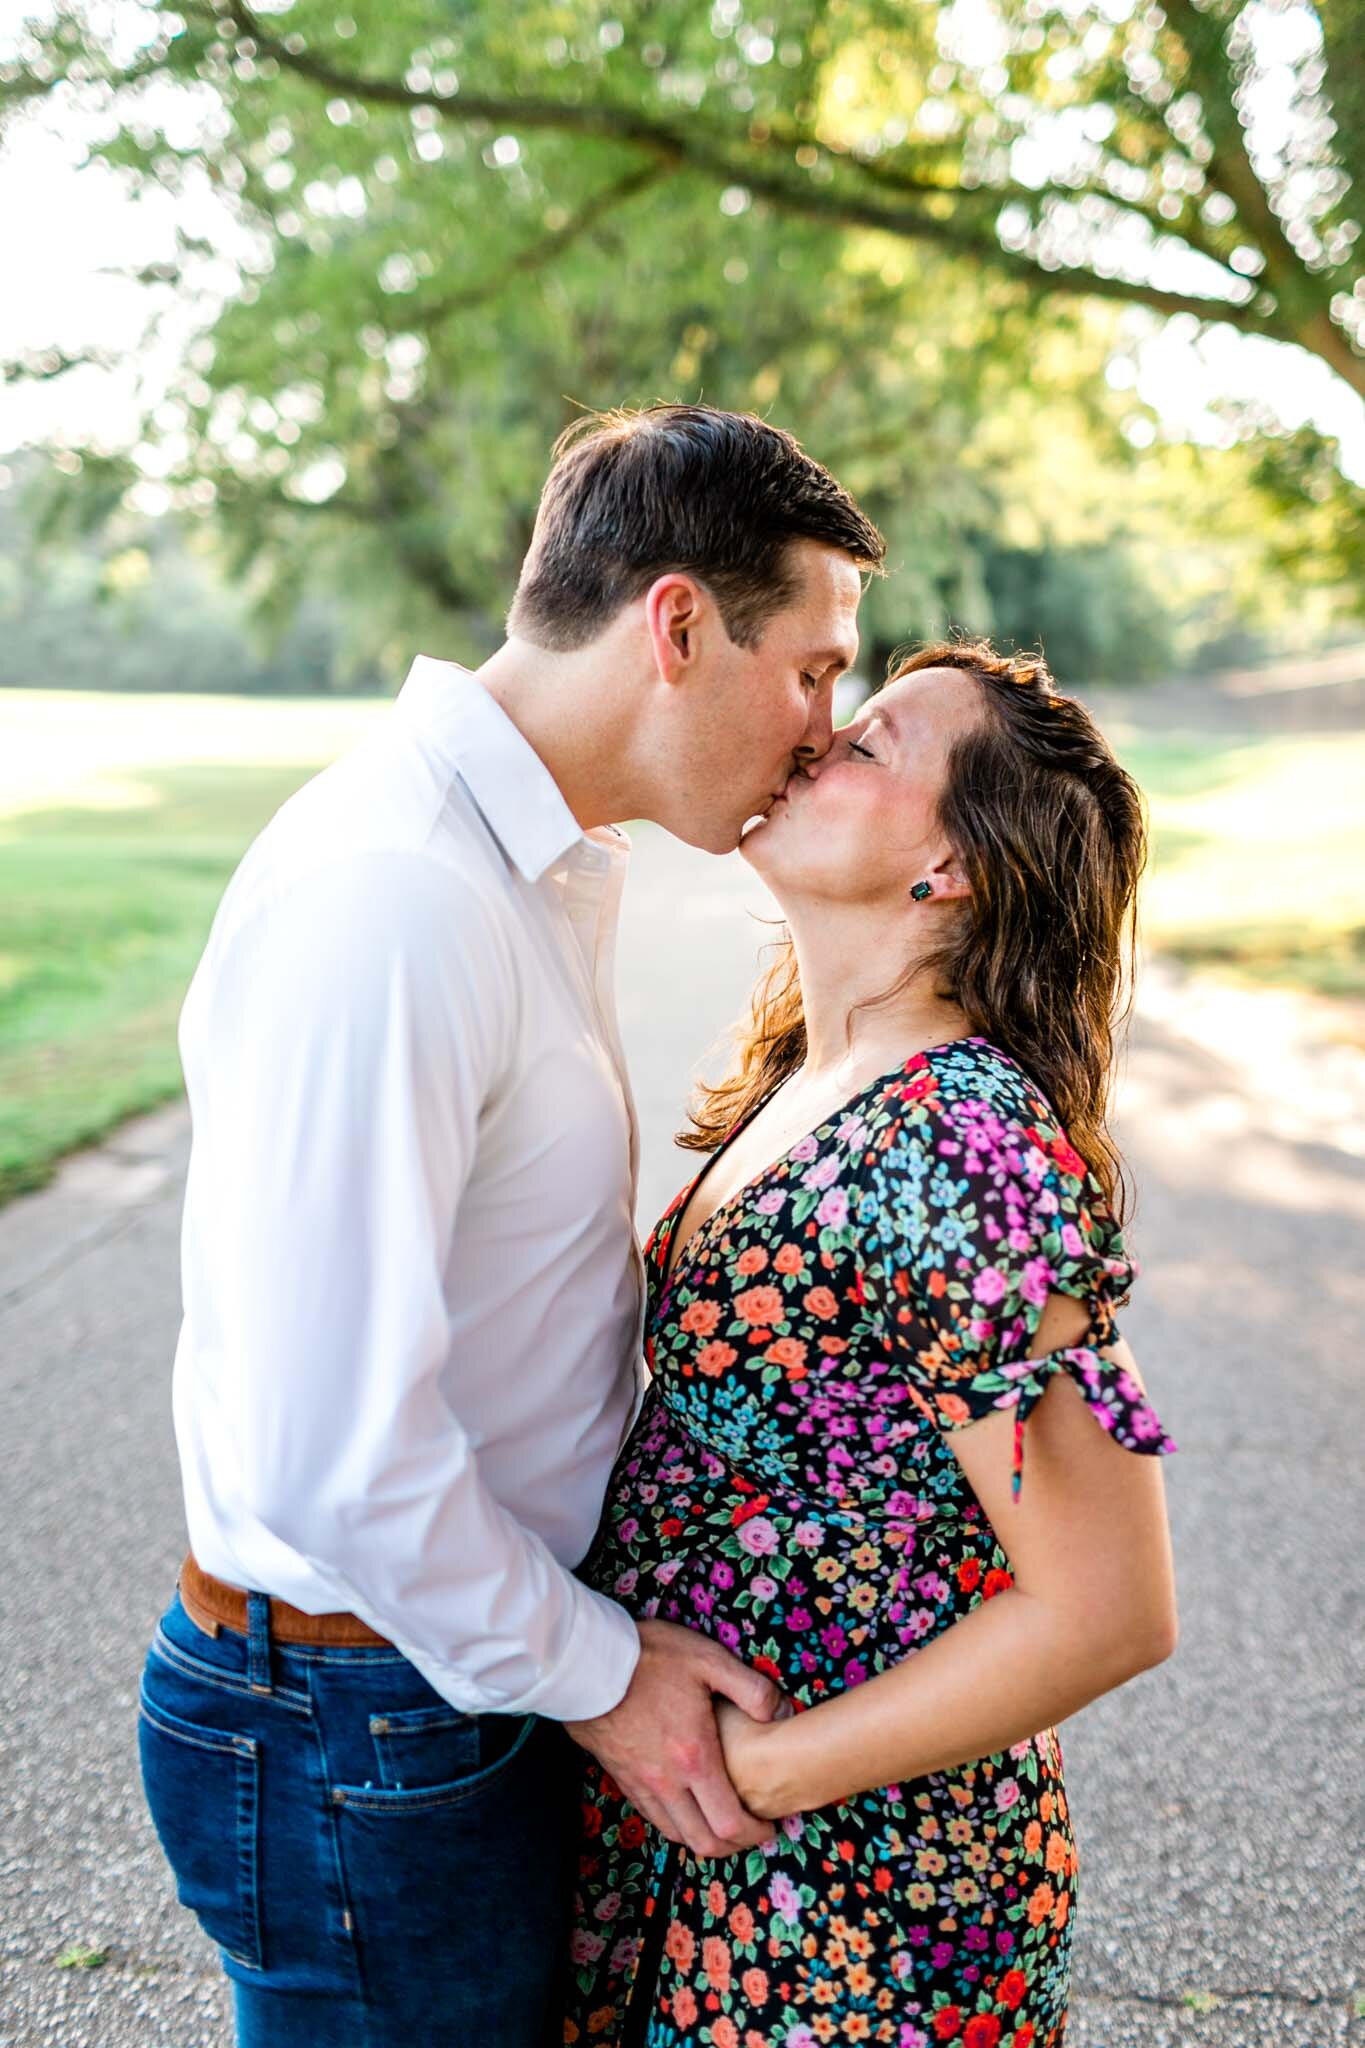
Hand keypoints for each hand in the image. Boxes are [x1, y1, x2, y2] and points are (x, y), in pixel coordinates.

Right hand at [564, 1618, 782, 1859]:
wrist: (586, 1662)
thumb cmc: (649, 1658)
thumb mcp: (708, 1660)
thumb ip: (751, 1689)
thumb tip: (782, 1713)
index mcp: (694, 1758)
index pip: (730, 1823)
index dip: (756, 1834)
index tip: (771, 1828)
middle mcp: (667, 1782)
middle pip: (704, 1842)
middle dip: (734, 1847)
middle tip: (751, 1833)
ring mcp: (641, 1784)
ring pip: (676, 1834)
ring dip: (704, 1838)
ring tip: (722, 1823)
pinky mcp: (621, 1777)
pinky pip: (653, 1817)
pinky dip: (676, 1824)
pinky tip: (686, 1807)